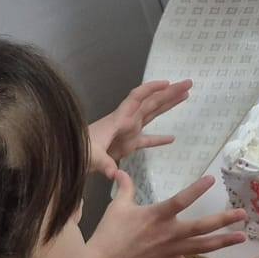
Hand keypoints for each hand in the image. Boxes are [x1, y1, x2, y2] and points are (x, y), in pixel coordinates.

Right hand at [85, 174, 246, 257]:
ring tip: (242, 237)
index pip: (181, 200)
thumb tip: (120, 171)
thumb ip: (125, 187)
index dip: (197, 189)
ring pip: (202, 247)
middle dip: (224, 220)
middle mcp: (170, 233)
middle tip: (243, 215)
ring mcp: (172, 251)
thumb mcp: (118, 206)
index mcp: (158, 215)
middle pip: (202, 226)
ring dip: (223, 242)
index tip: (212, 180)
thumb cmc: (110, 232)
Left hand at [88, 78, 192, 193]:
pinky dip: (159, 139)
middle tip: (188, 84)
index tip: (168, 83)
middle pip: (151, 102)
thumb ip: (104, 164)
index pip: (137, 98)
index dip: (152, 89)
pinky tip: (172, 139)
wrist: (70, 156)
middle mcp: (127, 121)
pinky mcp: (128, 144)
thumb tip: (114, 174)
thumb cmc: (79, 151)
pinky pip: (147, 139)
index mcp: (119, 119)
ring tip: (185, 96)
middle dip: (169, 92)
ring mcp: (128, 131)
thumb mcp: (92, 156)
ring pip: (152, 115)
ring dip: (168, 106)